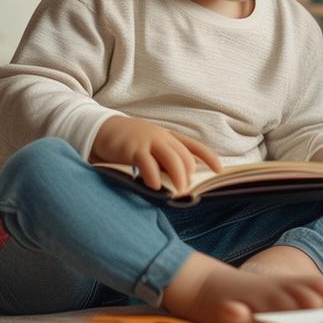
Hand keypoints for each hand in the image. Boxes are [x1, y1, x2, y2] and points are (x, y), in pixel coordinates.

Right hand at [92, 115, 222, 193]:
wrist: (103, 129)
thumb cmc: (130, 143)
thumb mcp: (151, 147)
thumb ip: (164, 160)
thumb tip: (179, 180)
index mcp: (169, 137)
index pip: (195, 147)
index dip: (210, 158)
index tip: (220, 171)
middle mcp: (162, 138)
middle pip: (184, 157)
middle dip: (188, 175)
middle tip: (186, 190)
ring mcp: (149, 141)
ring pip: (172, 160)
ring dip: (177, 178)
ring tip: (177, 192)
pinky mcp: (134, 149)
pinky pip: (148, 164)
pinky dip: (154, 177)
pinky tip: (156, 187)